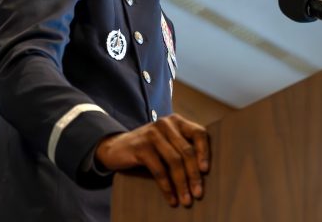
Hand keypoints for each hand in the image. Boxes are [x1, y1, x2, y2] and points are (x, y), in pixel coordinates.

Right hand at [95, 114, 209, 206]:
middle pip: (187, 151)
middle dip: (194, 175)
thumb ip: (182, 147)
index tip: (206, 171)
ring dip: (182, 184)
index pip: (199, 133)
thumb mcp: (167, 142)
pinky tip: (171, 197)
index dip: (205, 151)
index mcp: (177, 121)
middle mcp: (166, 124)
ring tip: (186, 200)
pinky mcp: (141, 147)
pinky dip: (167, 186)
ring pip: (174, 162)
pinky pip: (159, 169)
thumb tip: (203, 172)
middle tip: (198, 193)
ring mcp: (153, 134)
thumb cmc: (148, 147)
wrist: (115, 147)